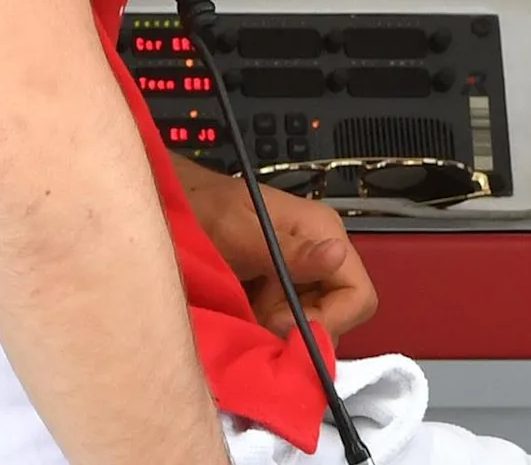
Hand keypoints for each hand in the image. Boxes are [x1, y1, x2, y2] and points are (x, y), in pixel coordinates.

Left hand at [183, 164, 377, 339]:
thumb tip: (337, 254)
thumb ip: (287, 250)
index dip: (329, 322)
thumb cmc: (200, 206)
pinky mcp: (283, 287)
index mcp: (322, 231)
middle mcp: (320, 254)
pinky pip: (290, 320)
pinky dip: (269, 325)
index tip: (286, 327)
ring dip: (282, 329)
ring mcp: (302, 272)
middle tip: (260, 317)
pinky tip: (245, 310)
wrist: (172, 201)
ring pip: (313, 323)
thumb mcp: (239, 229)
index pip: (359, 297)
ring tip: (247, 310)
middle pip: (338, 316)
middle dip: (301, 328)